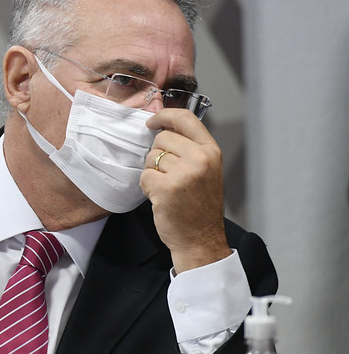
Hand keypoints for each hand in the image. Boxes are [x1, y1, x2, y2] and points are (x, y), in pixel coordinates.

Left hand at [139, 108, 230, 273]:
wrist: (200, 239)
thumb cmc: (199, 205)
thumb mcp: (205, 169)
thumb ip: (188, 146)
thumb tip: (162, 125)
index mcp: (211, 150)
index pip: (185, 118)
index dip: (164, 115)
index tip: (152, 121)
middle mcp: (200, 158)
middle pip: (162, 138)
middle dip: (157, 155)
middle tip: (169, 175)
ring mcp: (184, 173)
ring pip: (150, 157)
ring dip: (152, 172)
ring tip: (168, 188)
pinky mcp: (167, 188)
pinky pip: (144, 175)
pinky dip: (147, 187)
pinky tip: (161, 198)